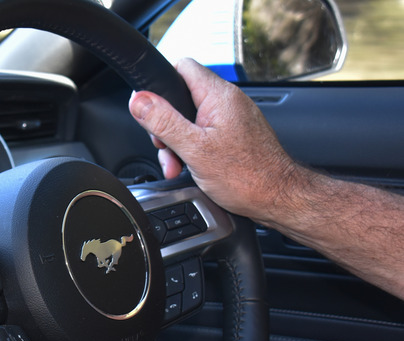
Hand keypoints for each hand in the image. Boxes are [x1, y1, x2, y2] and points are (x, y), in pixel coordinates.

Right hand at [128, 58, 300, 223]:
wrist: (277, 198)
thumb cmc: (247, 177)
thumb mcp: (193, 149)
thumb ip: (163, 121)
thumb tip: (139, 100)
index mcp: (219, 96)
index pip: (182, 66)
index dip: (160, 84)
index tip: (150, 108)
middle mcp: (228, 101)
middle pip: (182, 98)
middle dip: (166, 125)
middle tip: (166, 147)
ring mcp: (233, 118)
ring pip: (191, 119)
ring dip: (178, 142)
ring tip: (179, 165)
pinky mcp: (236, 134)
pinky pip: (205, 133)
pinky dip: (193, 149)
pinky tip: (191, 167)